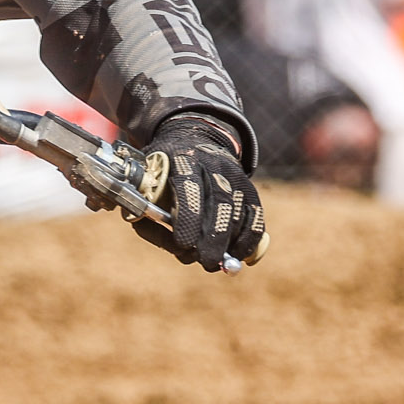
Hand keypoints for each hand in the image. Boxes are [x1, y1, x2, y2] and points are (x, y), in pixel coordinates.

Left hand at [132, 113, 266, 273]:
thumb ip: (152, 218)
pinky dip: (250, 240)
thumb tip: (177, 249)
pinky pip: (256, 216)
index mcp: (182, 159)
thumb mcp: (146, 185)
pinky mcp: (249, 186)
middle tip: (207, 262)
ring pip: (239, 211)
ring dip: (230, 242)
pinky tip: (239, 256)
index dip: (188, 218)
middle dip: (214, 237)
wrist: (192, 140)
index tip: (184, 245)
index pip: (188, 188)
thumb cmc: (163, 173)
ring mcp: (234, 174)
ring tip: (215, 263)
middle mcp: (212, 164)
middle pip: (220, 201)